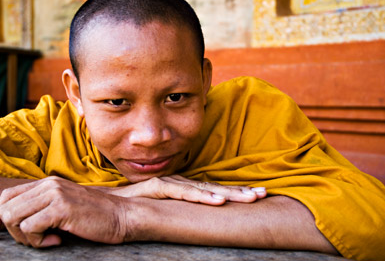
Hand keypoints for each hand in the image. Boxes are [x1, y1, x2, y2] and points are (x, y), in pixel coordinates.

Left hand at [0, 176, 130, 247]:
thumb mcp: (65, 204)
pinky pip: (30, 227)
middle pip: (5, 209)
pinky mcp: (62, 208)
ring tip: (48, 238)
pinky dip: (39, 241)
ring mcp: (55, 194)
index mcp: (48, 182)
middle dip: (16, 231)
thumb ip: (44, 205)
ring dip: (26, 236)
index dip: (11, 219)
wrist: (122, 215)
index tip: (31, 231)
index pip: (7, 197)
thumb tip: (16, 220)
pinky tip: (58, 239)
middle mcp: (49, 184)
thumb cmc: (95, 215)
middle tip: (39, 237)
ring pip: (12, 217)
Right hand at [107, 175, 266, 204]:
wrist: (101, 203)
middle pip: (212, 187)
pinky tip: (216, 202)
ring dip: (227, 193)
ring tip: (250, 198)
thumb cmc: (131, 207)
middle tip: (263, 194)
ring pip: (202, 188)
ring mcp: (166, 184)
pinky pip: (181, 193)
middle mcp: (177, 184)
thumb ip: (175, 212)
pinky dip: (199, 196)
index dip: (234, 193)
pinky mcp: (154, 188)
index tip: (256, 196)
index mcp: (181, 189)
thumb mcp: (159, 211)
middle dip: (238, 191)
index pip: (211, 190)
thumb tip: (191, 219)